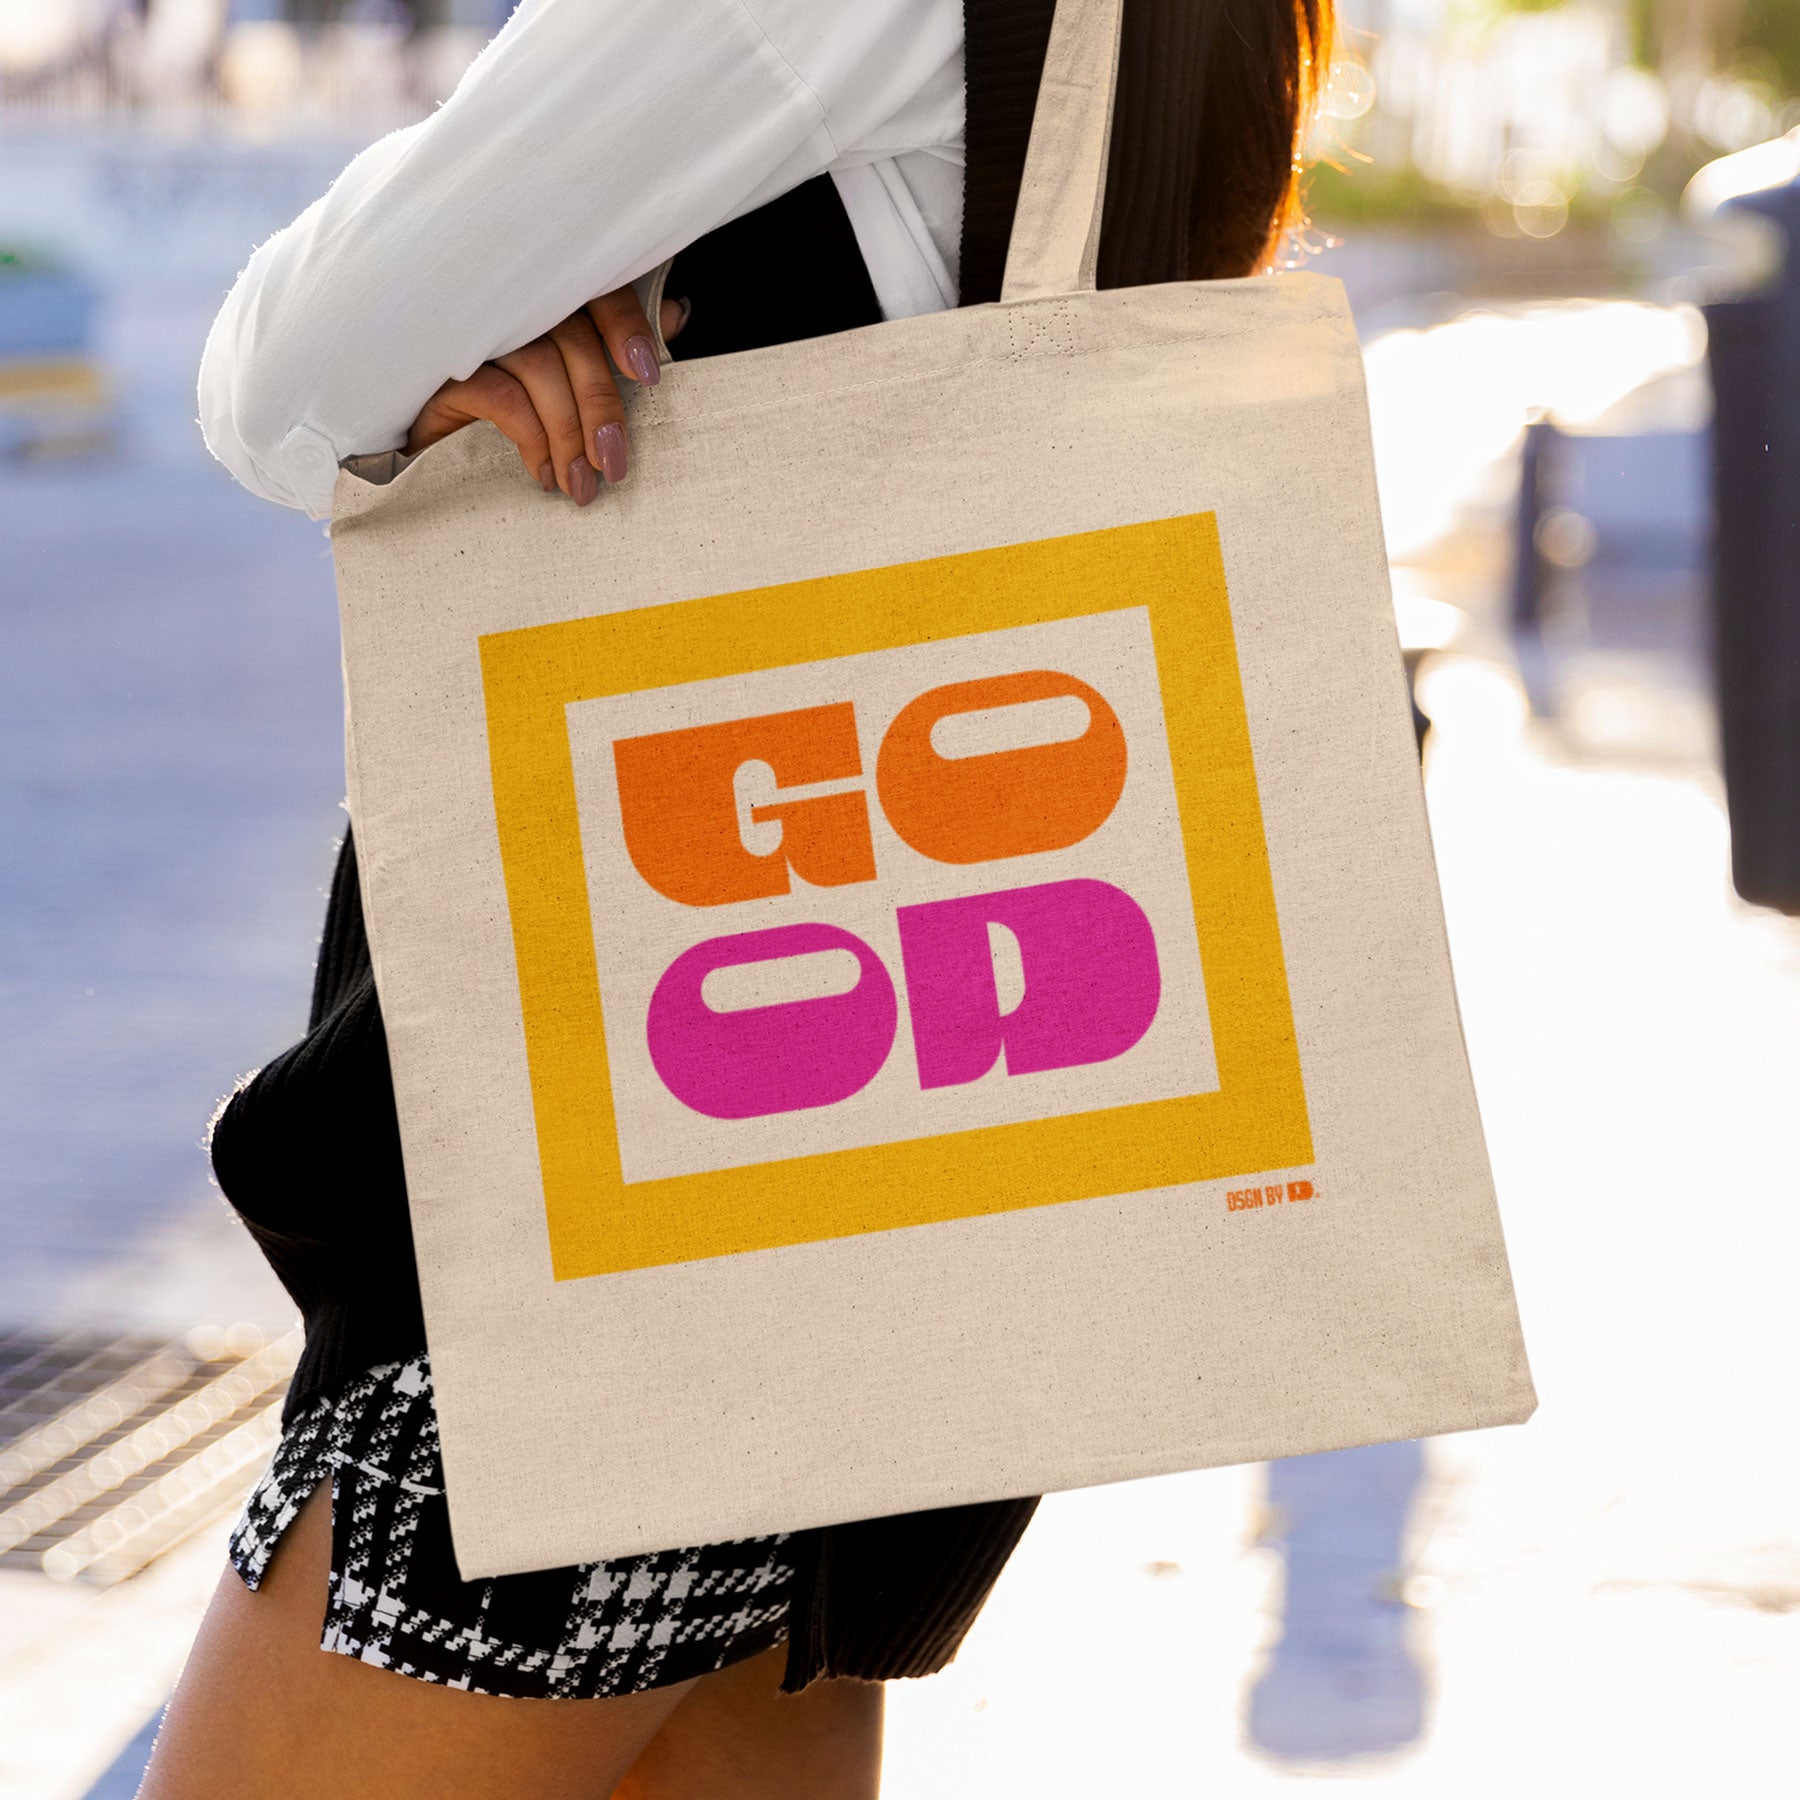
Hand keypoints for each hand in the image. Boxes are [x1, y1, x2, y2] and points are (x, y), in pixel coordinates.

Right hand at [404, 286, 687, 504]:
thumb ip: (619, 343)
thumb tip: (676, 313)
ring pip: (538, 365)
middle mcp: (507, 302)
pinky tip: (540, 472)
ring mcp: (471, 331)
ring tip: (578, 483)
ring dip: (567, 432)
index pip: (593, 286)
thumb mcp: (571, 381)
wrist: (430, 455)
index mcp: (543, 294)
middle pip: (570, 335)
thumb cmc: (510, 412)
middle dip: (601, 406)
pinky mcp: (440, 368)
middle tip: (614, 464)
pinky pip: (500, 393)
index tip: (648, 375)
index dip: (626, 325)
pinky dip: (530, 436)